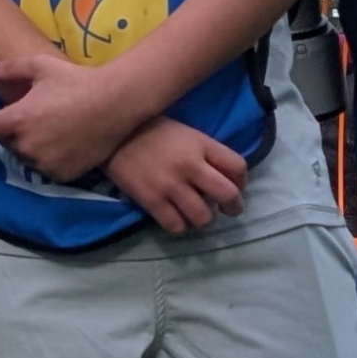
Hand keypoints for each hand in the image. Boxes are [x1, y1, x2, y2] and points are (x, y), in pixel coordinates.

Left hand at [0, 54, 142, 181]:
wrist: (115, 103)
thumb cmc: (76, 81)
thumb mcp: (41, 67)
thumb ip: (10, 69)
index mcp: (18, 119)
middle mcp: (27, 145)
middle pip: (6, 142)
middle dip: (13, 131)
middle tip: (32, 116)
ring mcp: (45, 163)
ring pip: (26, 156)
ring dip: (30, 146)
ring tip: (50, 129)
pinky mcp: (62, 174)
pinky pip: (46, 168)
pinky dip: (49, 159)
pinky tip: (64, 142)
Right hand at [105, 117, 246, 233]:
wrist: (114, 134)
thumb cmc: (153, 131)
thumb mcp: (186, 133)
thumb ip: (207, 152)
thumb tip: (227, 179)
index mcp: (200, 144)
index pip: (238, 166)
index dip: (242, 181)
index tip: (235, 186)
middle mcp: (190, 165)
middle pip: (228, 194)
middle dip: (233, 207)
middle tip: (228, 210)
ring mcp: (170, 184)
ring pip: (203, 217)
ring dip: (204, 218)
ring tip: (197, 213)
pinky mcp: (151, 200)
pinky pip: (176, 226)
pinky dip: (180, 225)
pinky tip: (176, 216)